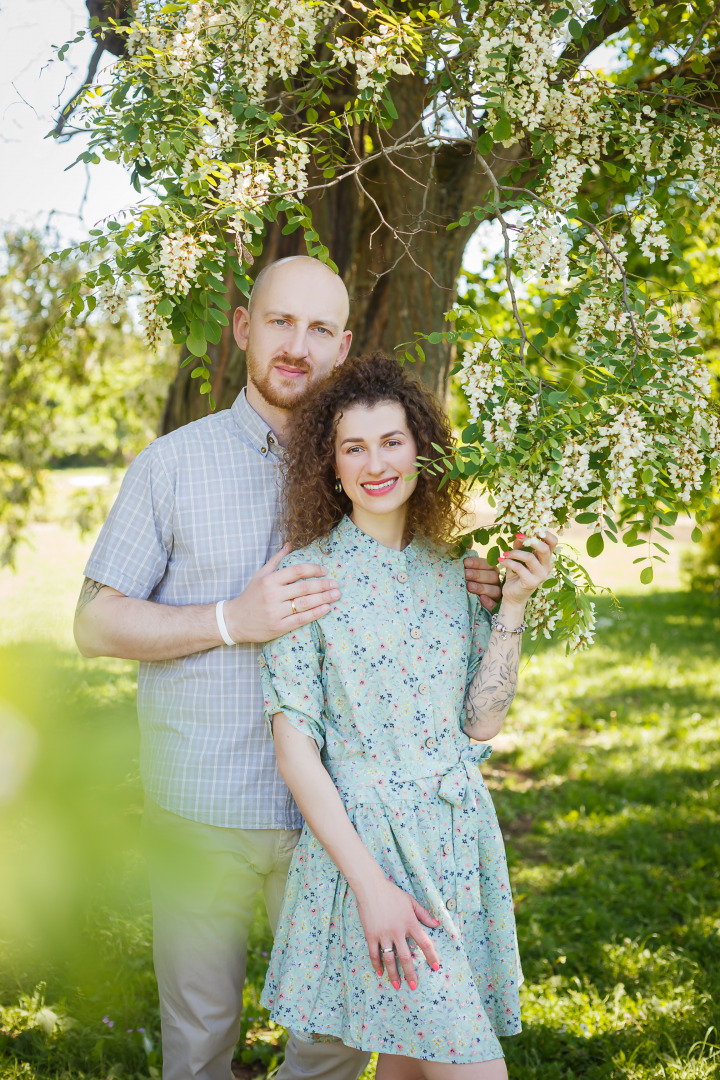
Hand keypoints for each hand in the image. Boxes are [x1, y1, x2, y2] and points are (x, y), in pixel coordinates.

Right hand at [225, 544, 340, 642]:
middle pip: (304, 588)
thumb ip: (276, 560)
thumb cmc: (250, 596)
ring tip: (336, 595)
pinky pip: (301, 619)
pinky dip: (315, 613)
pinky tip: (326, 608)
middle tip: (336, 584)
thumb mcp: (260, 575)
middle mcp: (272, 595)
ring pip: (304, 603)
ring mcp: (275, 612)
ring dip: (323, 598)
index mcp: (269, 580)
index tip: (324, 571)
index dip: (313, 569)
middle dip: (323, 585)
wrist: (234, 621)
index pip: (296, 571)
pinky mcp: (278, 626)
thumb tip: (290, 544)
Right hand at [355, 877, 439, 990]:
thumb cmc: (392, 893)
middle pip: (406, 957)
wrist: (370, 887)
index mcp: (410, 922)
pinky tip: (380, 973)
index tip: (435, 967)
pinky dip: (377, 965)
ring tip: (397, 986)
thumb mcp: (410, 901)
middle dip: (411, 974)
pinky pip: (374, 954)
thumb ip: (424, 914)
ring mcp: (383, 934)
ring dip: (394, 974)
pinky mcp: (371, 935)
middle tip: (414, 986)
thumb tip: (437, 924)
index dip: (431, 956)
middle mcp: (398, 931)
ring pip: (390, 959)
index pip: (424, 943)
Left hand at [463, 555, 501, 610]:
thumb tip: (469, 541)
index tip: (465, 563)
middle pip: (492, 576)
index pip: (488, 564)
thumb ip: (469, 557)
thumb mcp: (468, 570)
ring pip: (495, 590)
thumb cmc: (469, 583)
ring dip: (482, 587)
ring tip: (469, 586)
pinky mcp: (496, 608)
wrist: (469, 605)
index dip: (477, 563)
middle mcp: (496, 582)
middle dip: (478, 574)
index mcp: (491, 571)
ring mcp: (498, 595)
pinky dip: (489, 602)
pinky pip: (495, 605)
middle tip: (465, 574)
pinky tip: (481, 600)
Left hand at [498, 531, 557, 608]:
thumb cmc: (516, 574)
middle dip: (530, 539)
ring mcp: (540, 576)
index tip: (530, 527)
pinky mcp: (531, 583)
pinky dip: (508, 562)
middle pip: (544, 548)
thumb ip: (520, 546)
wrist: (513, 595)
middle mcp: (546, 566)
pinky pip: (519, 567)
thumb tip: (519, 535)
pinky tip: (501, 560)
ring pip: (530, 557)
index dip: (544, 533)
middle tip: (517, 536)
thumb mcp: (518, 558)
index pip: (553, 542)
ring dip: (514, 553)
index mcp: (546, 558)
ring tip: (505, 554)